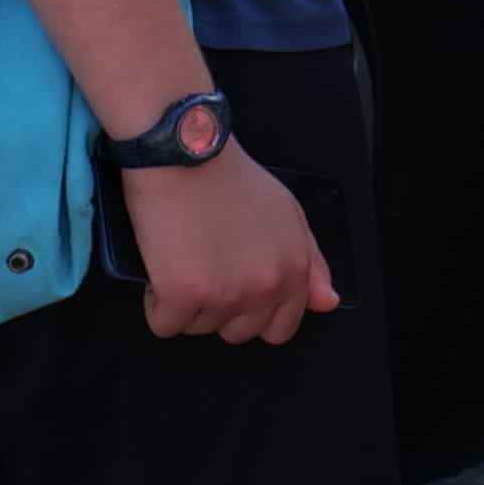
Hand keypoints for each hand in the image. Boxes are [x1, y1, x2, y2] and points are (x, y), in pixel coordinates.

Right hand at [124, 148, 340, 346]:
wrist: (188, 152)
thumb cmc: (231, 178)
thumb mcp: (288, 213)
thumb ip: (311, 262)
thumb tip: (328, 303)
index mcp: (294, 269)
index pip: (281, 328)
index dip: (252, 313)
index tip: (233, 289)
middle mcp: (265, 287)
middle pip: (236, 332)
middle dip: (217, 308)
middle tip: (204, 265)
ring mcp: (225, 294)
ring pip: (198, 328)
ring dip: (184, 303)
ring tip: (183, 256)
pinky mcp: (183, 294)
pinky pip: (163, 324)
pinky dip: (155, 302)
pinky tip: (161, 266)